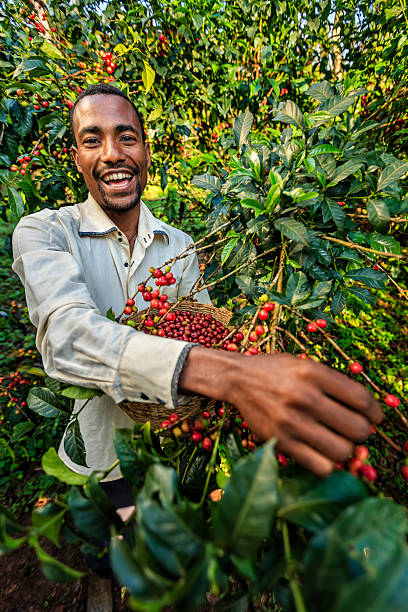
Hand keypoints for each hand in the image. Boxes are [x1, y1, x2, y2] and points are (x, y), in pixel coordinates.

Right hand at [179, 349, 382, 475]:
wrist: (238, 379)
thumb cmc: (276, 372)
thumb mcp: (306, 365)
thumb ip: (334, 384)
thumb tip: (366, 411)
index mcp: (315, 374)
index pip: (362, 400)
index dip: (375, 413)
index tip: (374, 418)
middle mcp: (305, 397)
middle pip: (357, 429)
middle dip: (361, 432)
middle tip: (353, 430)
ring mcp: (292, 421)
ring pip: (342, 451)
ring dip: (344, 449)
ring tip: (336, 441)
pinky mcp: (280, 441)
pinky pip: (320, 466)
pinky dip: (327, 464)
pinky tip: (321, 453)